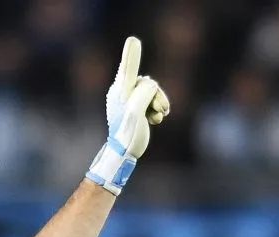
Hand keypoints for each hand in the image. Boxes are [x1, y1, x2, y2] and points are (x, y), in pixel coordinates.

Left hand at [86, 36, 169, 195]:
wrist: (124, 154)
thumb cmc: (127, 133)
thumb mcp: (135, 111)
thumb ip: (143, 92)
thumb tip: (150, 83)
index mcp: (119, 91)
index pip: (128, 70)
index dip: (131, 55)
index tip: (133, 40)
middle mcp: (123, 93)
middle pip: (147, 83)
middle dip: (156, 95)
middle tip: (159, 110)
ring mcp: (129, 100)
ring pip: (152, 92)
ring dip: (159, 103)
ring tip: (158, 116)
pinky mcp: (136, 108)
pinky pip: (152, 101)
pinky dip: (157, 109)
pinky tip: (155, 120)